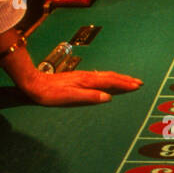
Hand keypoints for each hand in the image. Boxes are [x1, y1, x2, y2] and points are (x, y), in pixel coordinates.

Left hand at [21, 69, 141, 104]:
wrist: (34, 83)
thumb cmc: (50, 94)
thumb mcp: (70, 97)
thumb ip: (89, 96)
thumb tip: (107, 97)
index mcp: (87, 81)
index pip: (110, 82)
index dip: (124, 84)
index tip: (137, 85)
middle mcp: (86, 76)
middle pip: (110, 76)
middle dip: (125, 79)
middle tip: (139, 82)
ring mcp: (82, 75)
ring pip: (105, 75)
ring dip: (118, 77)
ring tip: (128, 80)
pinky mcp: (78, 77)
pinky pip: (98, 76)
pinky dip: (108, 77)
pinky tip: (108, 79)